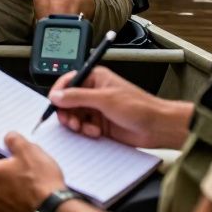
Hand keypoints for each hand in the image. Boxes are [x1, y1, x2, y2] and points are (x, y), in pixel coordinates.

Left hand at [0, 133, 64, 211]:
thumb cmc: (41, 185)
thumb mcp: (30, 151)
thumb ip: (15, 141)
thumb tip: (9, 138)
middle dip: (1, 165)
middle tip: (18, 160)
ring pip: (0, 189)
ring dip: (10, 182)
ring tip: (29, 178)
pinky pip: (10, 203)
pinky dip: (18, 198)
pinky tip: (33, 194)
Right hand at [48, 66, 192, 148]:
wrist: (157, 127)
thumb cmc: (139, 107)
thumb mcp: (105, 99)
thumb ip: (78, 97)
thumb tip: (57, 95)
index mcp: (95, 78)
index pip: (68, 81)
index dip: (59, 92)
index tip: (54, 103)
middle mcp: (94, 92)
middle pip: (68, 101)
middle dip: (67, 112)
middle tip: (71, 122)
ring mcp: (97, 109)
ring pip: (74, 115)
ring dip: (77, 124)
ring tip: (85, 128)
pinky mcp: (99, 124)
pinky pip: (83, 127)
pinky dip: (85, 131)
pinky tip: (95, 132)